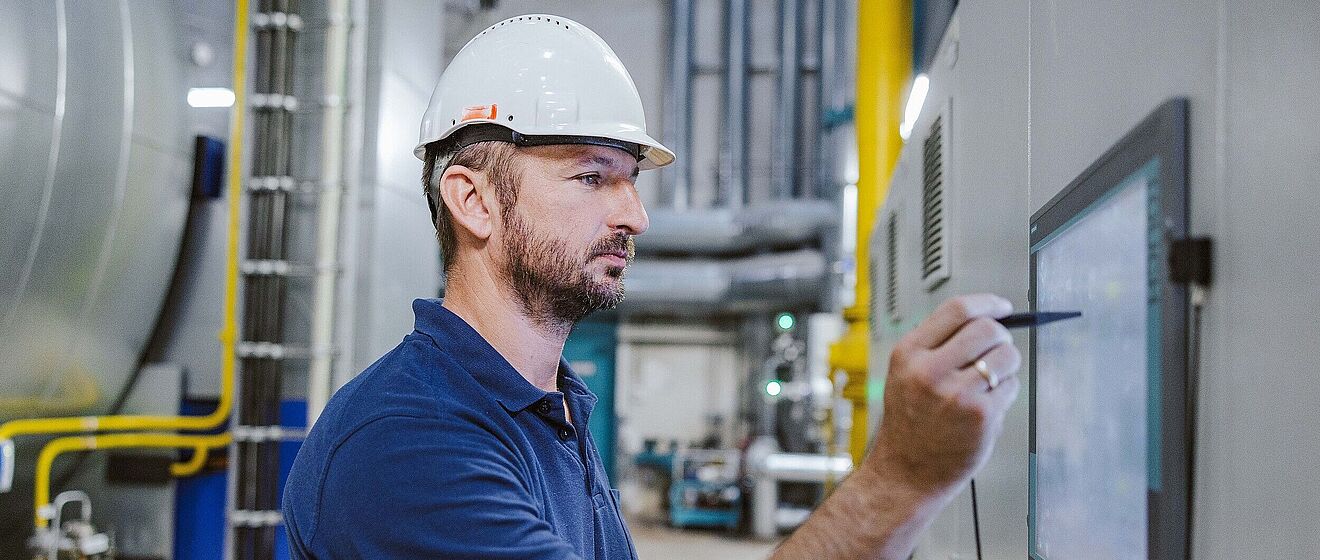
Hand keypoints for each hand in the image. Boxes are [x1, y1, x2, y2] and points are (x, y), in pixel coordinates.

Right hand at [868, 294, 1022, 494]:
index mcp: (909, 353)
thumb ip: (936, 344)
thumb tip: (984, 319)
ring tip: (992, 380)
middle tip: (998, 347)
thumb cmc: (910, 422)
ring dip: (1007, 364)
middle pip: (986, 329)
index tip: (1001, 306)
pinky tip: (987, 404)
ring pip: (1006, 356)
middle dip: (1000, 336)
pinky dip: (1006, 392)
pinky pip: (1011, 387)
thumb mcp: (906, 373)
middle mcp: (930, 371)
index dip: (987, 303)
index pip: (957, 310)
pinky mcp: (980, 415)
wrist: (906, 470)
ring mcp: (956, 394)